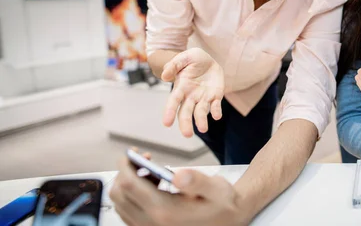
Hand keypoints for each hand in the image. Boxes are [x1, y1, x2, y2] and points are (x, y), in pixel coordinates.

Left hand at [110, 153, 249, 225]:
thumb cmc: (223, 204)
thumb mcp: (216, 188)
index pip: (130, 185)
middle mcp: (152, 223)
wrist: (230, 221)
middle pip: (119, 194)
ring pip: (120, 204)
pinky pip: (128, 213)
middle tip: (144, 159)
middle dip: (125, 172)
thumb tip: (178, 175)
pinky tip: (151, 185)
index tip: (131, 153)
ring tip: (150, 171)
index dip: (126, 165)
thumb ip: (197, 181)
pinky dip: (131, 196)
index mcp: (166, 211)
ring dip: (128, 184)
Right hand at [161, 48, 224, 136]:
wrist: (208, 60)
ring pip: (201, 112)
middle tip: (187, 135)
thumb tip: (165, 76)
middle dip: (186, 123)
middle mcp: (190, 96)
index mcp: (181, 87)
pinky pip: (215, 106)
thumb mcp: (184, 57)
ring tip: (203, 129)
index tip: (166, 123)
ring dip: (201, 121)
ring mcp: (203, 98)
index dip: (170, 112)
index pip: (174, 101)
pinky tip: (217, 116)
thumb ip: (174, 65)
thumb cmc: (193, 59)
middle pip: (186, 112)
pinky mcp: (215, 97)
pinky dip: (216, 111)